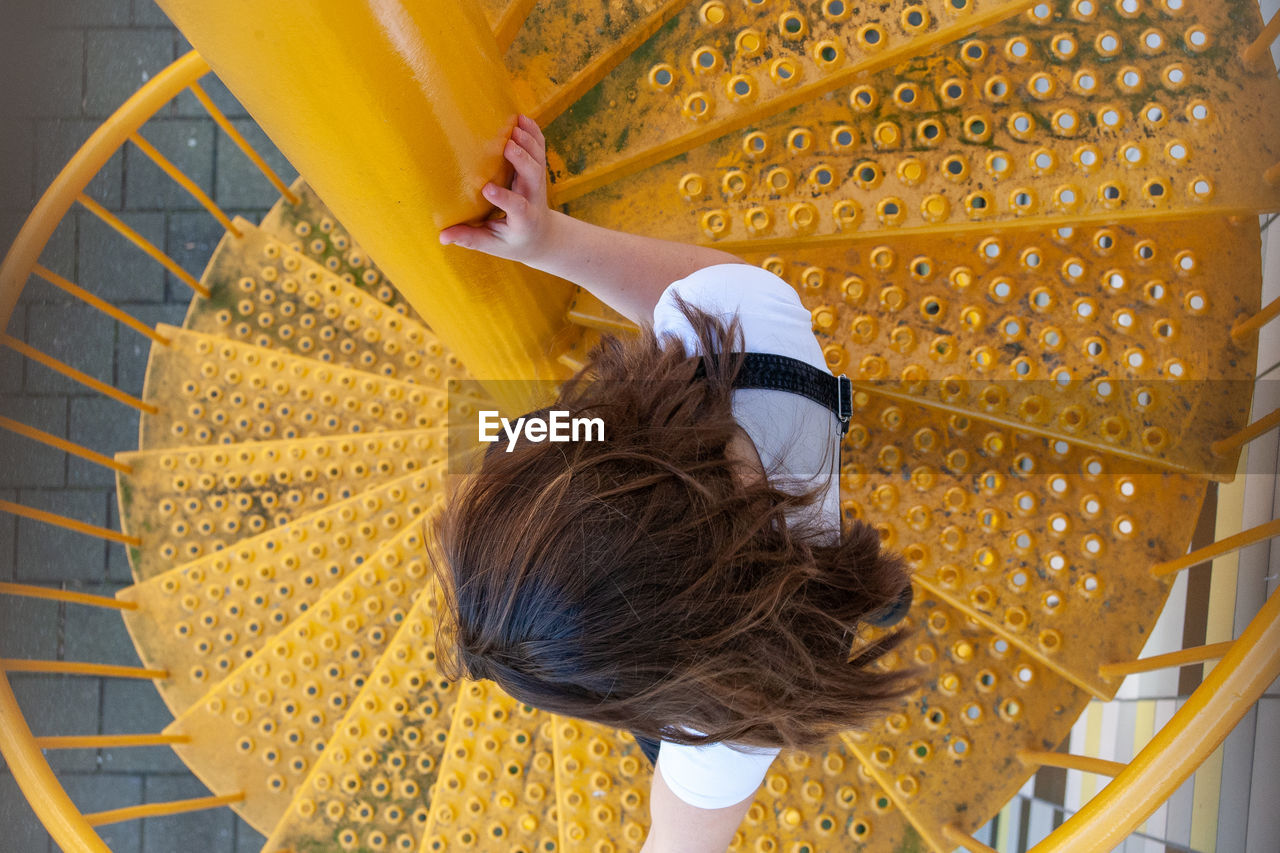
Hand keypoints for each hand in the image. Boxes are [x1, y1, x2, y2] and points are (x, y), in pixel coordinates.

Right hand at [439, 113, 555, 264]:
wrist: (541, 235)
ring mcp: (539, 183)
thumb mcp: (492, 244)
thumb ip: (469, 238)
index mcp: (524, 220)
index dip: (504, 197)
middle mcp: (534, 198)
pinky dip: (534, 133)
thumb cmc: (513, 241)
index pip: (517, 207)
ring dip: (528, 141)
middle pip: (534, 176)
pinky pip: (540, 149)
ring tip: (514, 124)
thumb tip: (442, 237)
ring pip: (538, 159)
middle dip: (522, 159)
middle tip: (507, 143)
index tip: (487, 188)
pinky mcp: (539, 171)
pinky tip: (522, 119)